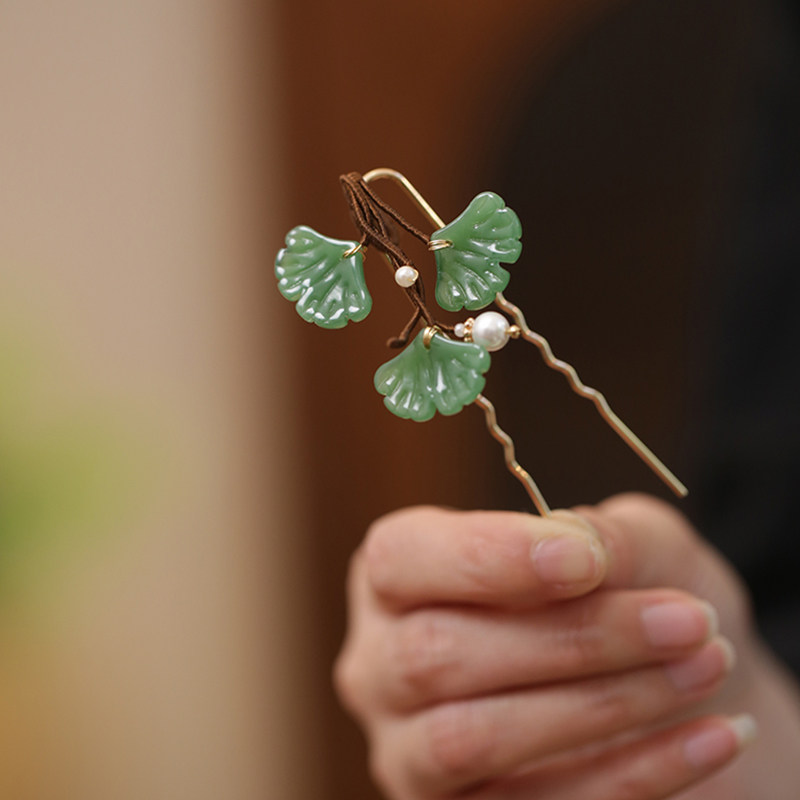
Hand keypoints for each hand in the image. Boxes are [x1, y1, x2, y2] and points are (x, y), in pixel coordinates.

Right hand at [335, 494, 799, 798]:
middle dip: (570, 638)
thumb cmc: (624, 590)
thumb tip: (578, 554)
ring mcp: (410, 752)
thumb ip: (599, 533)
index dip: (485, 558)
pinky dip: (637, 773)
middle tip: (684, 621)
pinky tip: (712, 734)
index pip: (403, 558)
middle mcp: (382, 665)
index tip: (586, 560)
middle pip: (436, 654)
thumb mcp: (625, 543)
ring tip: (702, 665)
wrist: (659, 677)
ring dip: (603, 704)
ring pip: (473, 737)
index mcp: (397, 577)